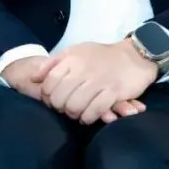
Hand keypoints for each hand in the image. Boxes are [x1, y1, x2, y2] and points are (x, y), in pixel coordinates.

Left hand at [2, 55, 145, 123]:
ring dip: (73, 114)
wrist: (134, 56)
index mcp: (72, 59)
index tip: (52, 99)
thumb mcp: (75, 52)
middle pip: (59, 98)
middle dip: (59, 107)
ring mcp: (99, 81)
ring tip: (76, 112)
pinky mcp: (113, 92)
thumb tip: (34, 77)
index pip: (49, 83)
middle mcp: (83, 69)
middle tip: (65, 108)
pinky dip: (88, 117)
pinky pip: (94, 111)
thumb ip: (53, 63)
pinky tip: (88, 115)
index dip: (47, 96)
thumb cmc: (100, 56)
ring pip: (74, 106)